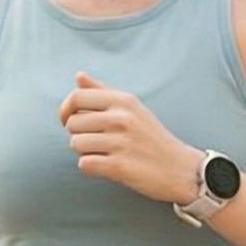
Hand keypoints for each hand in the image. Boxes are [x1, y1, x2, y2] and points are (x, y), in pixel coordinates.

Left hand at [58, 71, 204, 204]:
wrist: (180, 169)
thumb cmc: (151, 137)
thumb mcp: (133, 108)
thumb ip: (103, 91)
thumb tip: (79, 76)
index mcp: (123, 101)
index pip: (76, 98)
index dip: (65, 110)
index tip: (69, 121)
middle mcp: (121, 118)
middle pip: (73, 123)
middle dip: (79, 134)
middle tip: (97, 141)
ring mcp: (121, 143)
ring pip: (76, 144)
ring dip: (85, 152)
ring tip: (105, 153)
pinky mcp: (119, 167)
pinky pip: (84, 164)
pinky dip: (91, 167)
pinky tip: (107, 166)